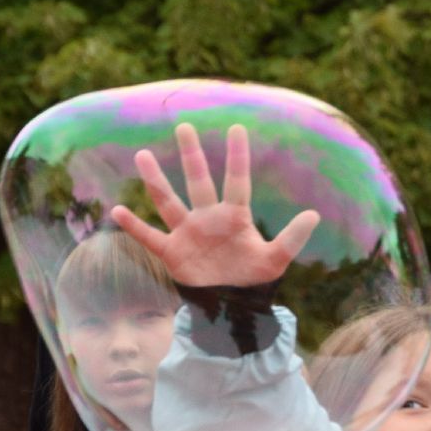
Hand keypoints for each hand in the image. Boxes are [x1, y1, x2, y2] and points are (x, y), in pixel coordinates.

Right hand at [110, 123, 318, 288]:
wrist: (232, 303)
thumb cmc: (254, 278)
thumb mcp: (276, 259)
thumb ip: (292, 238)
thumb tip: (313, 215)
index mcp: (234, 216)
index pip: (236, 181)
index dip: (237, 157)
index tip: (236, 128)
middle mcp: (208, 218)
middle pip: (198, 181)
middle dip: (192, 156)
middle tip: (185, 126)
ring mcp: (188, 233)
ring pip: (169, 201)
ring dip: (156, 181)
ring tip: (143, 155)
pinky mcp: (173, 253)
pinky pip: (150, 237)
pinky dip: (134, 227)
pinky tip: (117, 211)